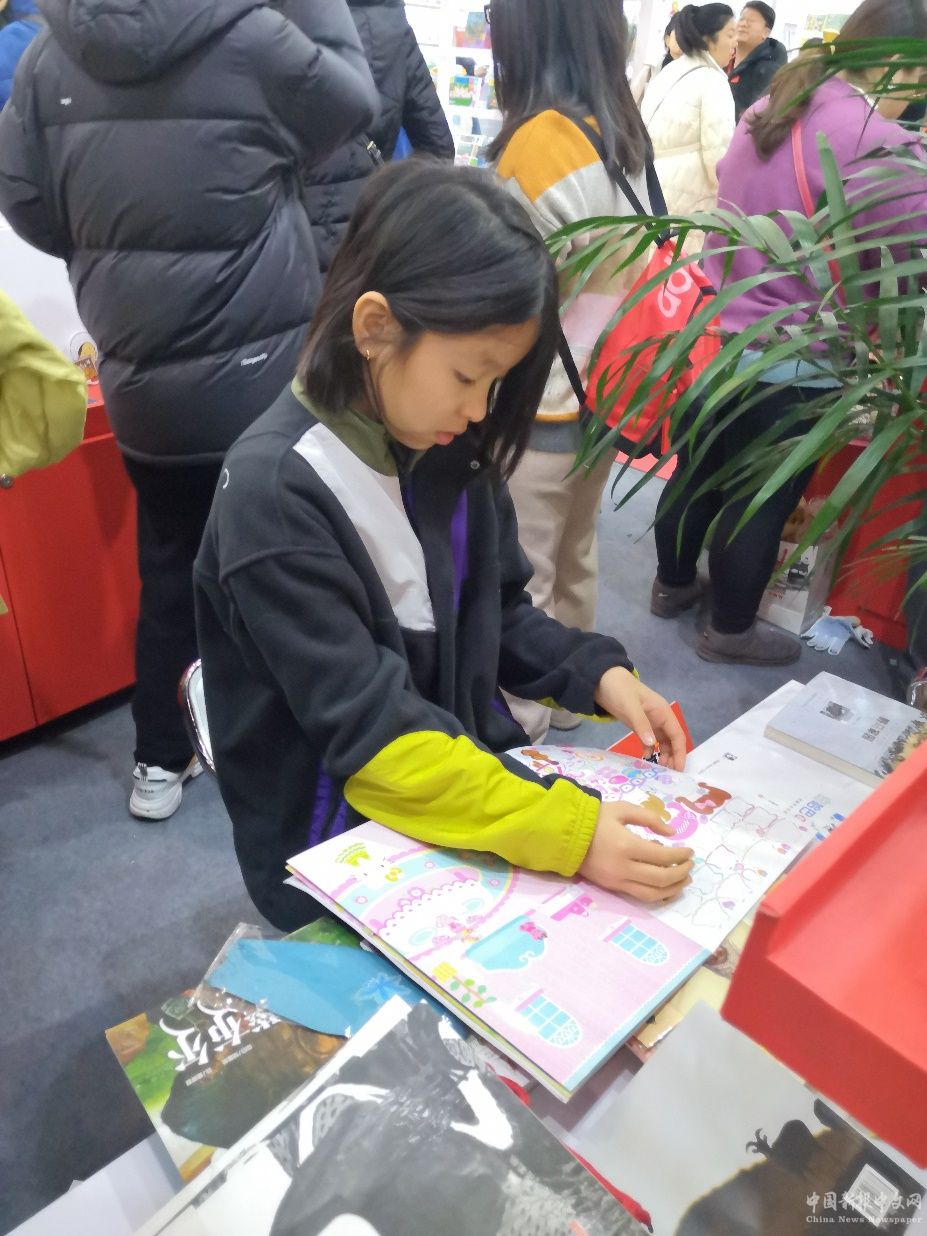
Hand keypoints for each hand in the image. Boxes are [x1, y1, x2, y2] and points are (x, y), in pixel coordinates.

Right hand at [579, 801, 693, 901]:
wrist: (564, 834)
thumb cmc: (595, 818)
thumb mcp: (623, 809)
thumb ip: (650, 818)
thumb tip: (672, 833)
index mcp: (627, 845)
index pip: (663, 856)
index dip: (681, 855)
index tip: (690, 851)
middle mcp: (623, 868)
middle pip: (662, 879)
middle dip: (681, 873)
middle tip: (690, 865)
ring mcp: (617, 881)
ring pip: (653, 894)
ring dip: (673, 888)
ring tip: (684, 879)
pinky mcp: (612, 888)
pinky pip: (640, 897)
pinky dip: (658, 895)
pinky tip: (667, 887)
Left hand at [594, 667, 686, 769]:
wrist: (602, 680)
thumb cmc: (620, 690)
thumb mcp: (631, 707)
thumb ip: (641, 725)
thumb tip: (652, 745)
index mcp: (663, 712)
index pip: (677, 735)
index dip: (680, 752)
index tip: (679, 769)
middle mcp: (660, 718)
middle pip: (672, 741)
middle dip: (672, 757)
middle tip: (669, 775)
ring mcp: (650, 722)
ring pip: (662, 742)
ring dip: (662, 755)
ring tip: (659, 770)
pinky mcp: (639, 725)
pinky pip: (649, 740)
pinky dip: (649, 750)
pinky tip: (645, 759)